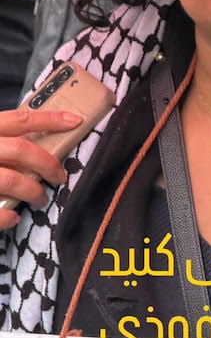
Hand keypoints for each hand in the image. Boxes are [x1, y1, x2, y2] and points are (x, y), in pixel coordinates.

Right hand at [0, 109, 81, 230]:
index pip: (21, 119)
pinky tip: (14, 218)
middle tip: (61, 176)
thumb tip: (36, 142)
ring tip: (41, 198)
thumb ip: (0, 137)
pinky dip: (7, 217)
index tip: (75, 121)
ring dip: (33, 192)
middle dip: (48, 163)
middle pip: (22, 150)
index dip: (50, 119)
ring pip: (12, 180)